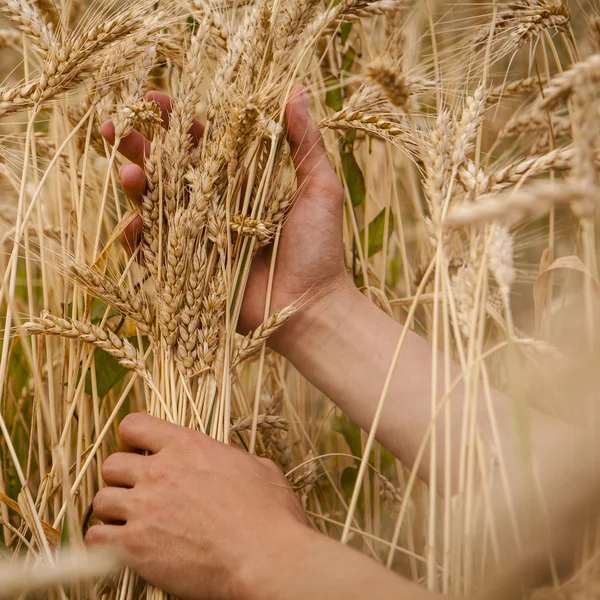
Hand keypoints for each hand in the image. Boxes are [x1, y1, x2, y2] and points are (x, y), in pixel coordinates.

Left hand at [85, 413, 307, 599]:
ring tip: (131, 523)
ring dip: (114, 511)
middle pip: (112, 464)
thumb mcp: (259, 468)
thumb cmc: (271, 514)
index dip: (133, 439)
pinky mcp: (135, 546)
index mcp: (188, 445)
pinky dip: (104, 543)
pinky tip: (122, 547)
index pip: (135, 425)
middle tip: (138, 493)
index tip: (140, 453)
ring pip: (101, 500)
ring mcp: (145, 507)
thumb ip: (233, 459)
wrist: (265, 556)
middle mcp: (160, 471)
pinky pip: (96, 538)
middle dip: (122, 478)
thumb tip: (230, 462)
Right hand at [100, 86, 350, 353]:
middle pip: (169, 169)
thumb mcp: (319, 190)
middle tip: (119, 126)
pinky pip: (154, 252)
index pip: (201, 143)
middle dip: (141, 145)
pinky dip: (138, 239)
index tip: (155, 99)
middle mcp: (214, 206)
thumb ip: (305, 143)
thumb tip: (295, 88)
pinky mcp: (189, 271)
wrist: (312, 307)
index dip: (177, 120)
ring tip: (129, 171)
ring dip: (135, 186)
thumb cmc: (320, 249)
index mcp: (240, 182)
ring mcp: (198, 238)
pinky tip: (133, 224)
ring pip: (156, 205)